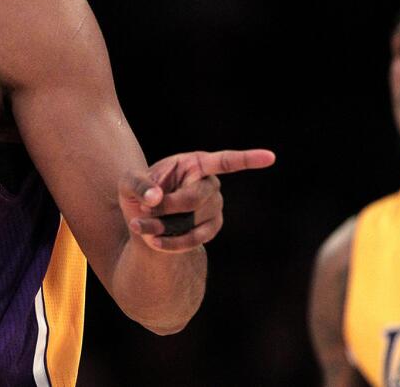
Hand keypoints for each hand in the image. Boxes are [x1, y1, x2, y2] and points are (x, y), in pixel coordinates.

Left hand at [118, 149, 275, 252]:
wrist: (143, 218)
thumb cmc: (138, 192)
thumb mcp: (127, 183)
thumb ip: (139, 185)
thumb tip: (156, 198)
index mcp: (194, 163)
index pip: (224, 161)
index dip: (247, 159)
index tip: (271, 157)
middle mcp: (210, 184)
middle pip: (195, 198)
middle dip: (168, 206)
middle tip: (144, 208)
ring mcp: (214, 207)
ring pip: (194, 221)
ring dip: (165, 226)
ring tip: (140, 225)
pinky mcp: (212, 228)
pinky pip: (196, 239)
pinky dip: (172, 242)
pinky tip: (154, 241)